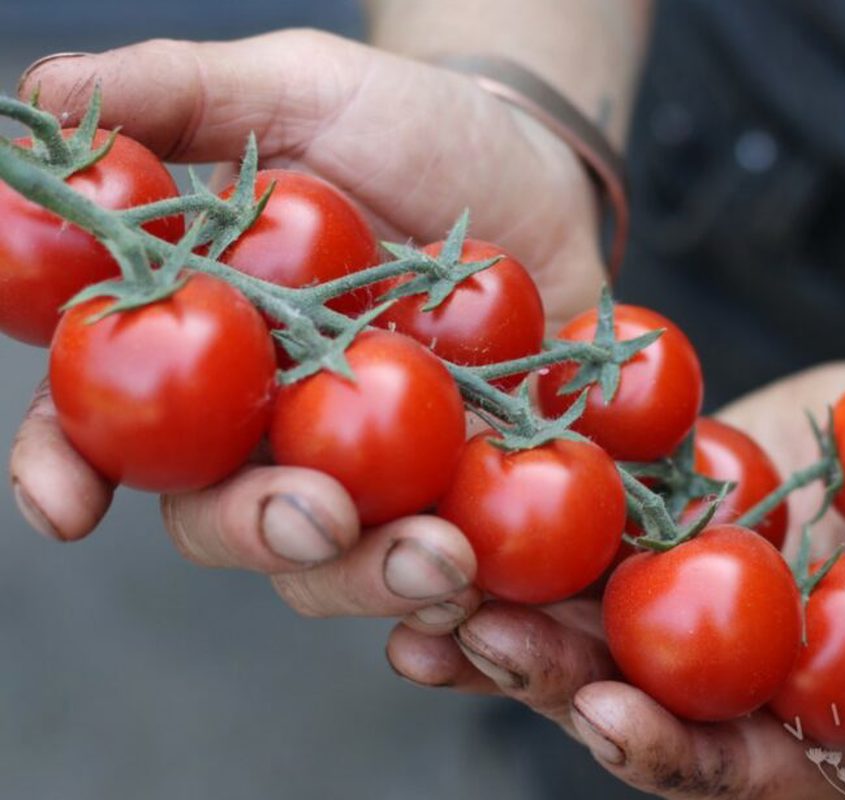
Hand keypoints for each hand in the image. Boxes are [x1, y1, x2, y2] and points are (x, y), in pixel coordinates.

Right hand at [10, 29, 605, 624]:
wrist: (537, 168)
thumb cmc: (410, 128)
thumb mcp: (303, 89)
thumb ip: (184, 95)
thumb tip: (51, 96)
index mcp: (209, 347)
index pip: (106, 422)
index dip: (67, 466)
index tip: (66, 505)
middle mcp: (274, 427)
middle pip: (227, 518)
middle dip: (259, 532)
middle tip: (316, 515)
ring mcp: (370, 472)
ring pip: (338, 563)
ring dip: (374, 577)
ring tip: (443, 559)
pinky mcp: (463, 491)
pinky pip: (455, 573)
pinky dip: (468, 606)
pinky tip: (488, 604)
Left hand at [387, 358, 844, 798]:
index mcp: (798, 730)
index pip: (722, 764)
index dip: (666, 749)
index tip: (610, 717)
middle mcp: (724, 673)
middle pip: (625, 690)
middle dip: (550, 674)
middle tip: (482, 640)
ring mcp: (684, 589)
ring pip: (584, 611)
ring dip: (507, 604)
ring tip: (431, 592)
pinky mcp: (659, 510)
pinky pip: (582, 521)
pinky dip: (523, 519)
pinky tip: (461, 505)